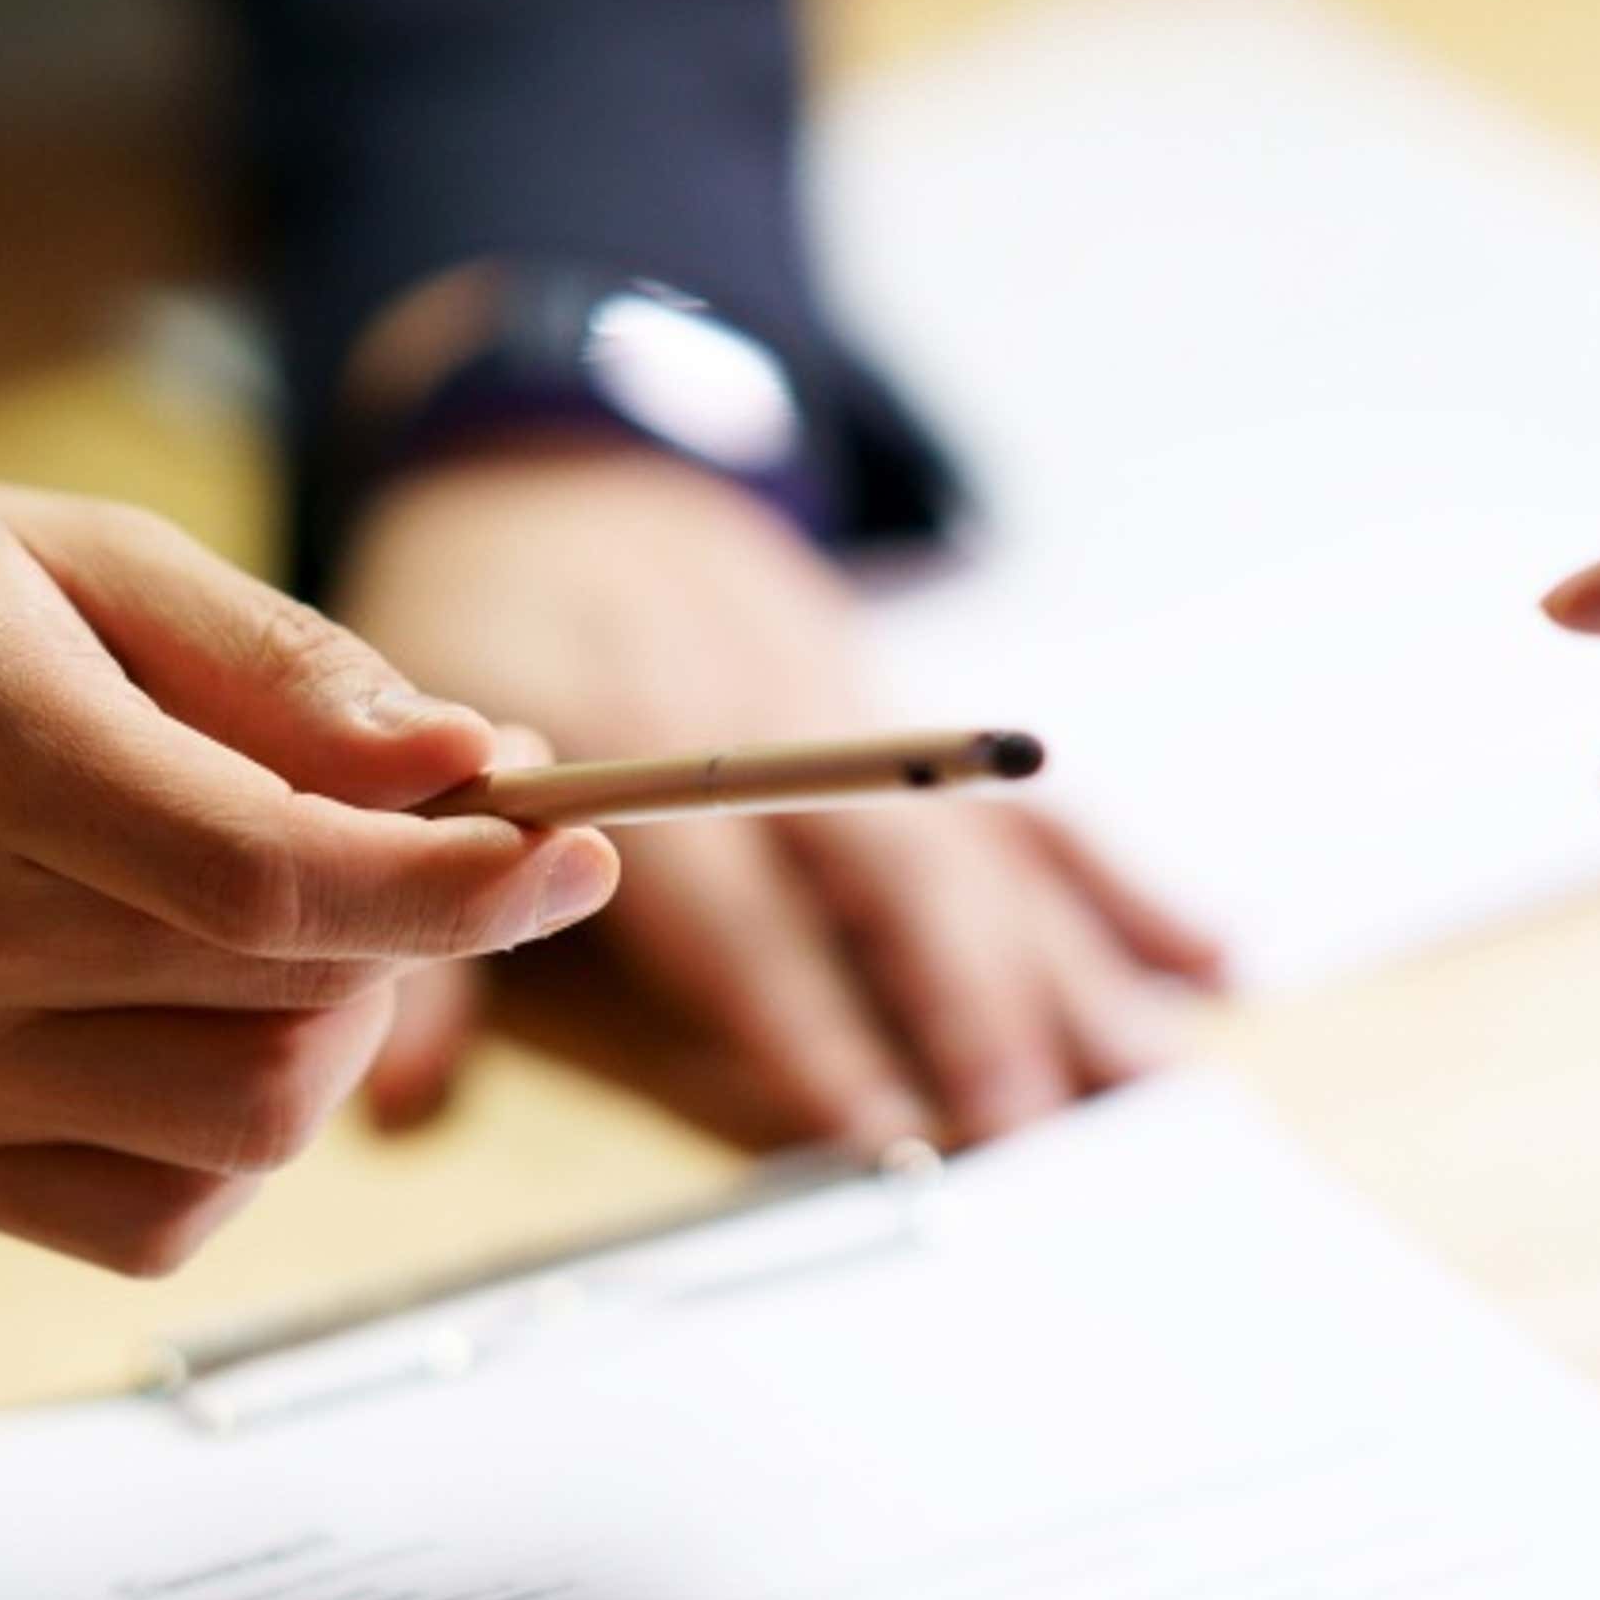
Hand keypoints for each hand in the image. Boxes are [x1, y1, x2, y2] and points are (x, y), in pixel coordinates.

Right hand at [0, 472, 616, 1271]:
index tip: (574, 850)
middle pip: (279, 1001)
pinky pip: (150, 1218)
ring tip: (286, 917)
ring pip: (241, 1128)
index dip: (457, 884)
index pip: (269, 875)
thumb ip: (278, 662)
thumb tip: (471, 759)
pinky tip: (203, 1019)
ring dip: (334, 1029)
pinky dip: (234, 1139)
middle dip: (411, 920)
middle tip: (398, 834)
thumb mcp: (62, 550)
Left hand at [328, 440, 1222, 1147]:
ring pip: (979, 848)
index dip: (800, 1022)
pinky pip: (1023, 808)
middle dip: (964, 1009)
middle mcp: (764, 719)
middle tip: (1023, 1132)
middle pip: (888, 879)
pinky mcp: (907, 707)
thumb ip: (414, 945)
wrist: (553, 467)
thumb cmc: (468, 646)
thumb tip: (395, 1115)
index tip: (865, 1130)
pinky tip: (1209, 958)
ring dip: (1070, 968)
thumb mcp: (390, 773)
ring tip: (1146, 1084)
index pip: (730, 907)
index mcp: (628, 736)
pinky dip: (1123, 882)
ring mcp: (855, 709)